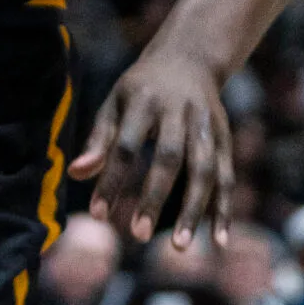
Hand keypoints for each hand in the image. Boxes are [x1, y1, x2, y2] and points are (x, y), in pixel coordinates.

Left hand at [69, 41, 232, 248]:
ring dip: (194, 210)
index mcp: (144, 102)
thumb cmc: (141, 89)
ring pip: (205, 171)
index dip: (112, 180)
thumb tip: (76, 175)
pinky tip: (218, 240)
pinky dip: (224, 209)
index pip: (126, 146)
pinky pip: (227, 177)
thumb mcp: (115, 103)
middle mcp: (180, 113)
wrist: (189, 59)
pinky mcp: (226, 138)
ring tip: (178, 245)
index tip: (98, 214)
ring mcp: (207, 126)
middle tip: (136, 234)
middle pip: (169, 159)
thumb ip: (99, 140)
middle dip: (153, 197)